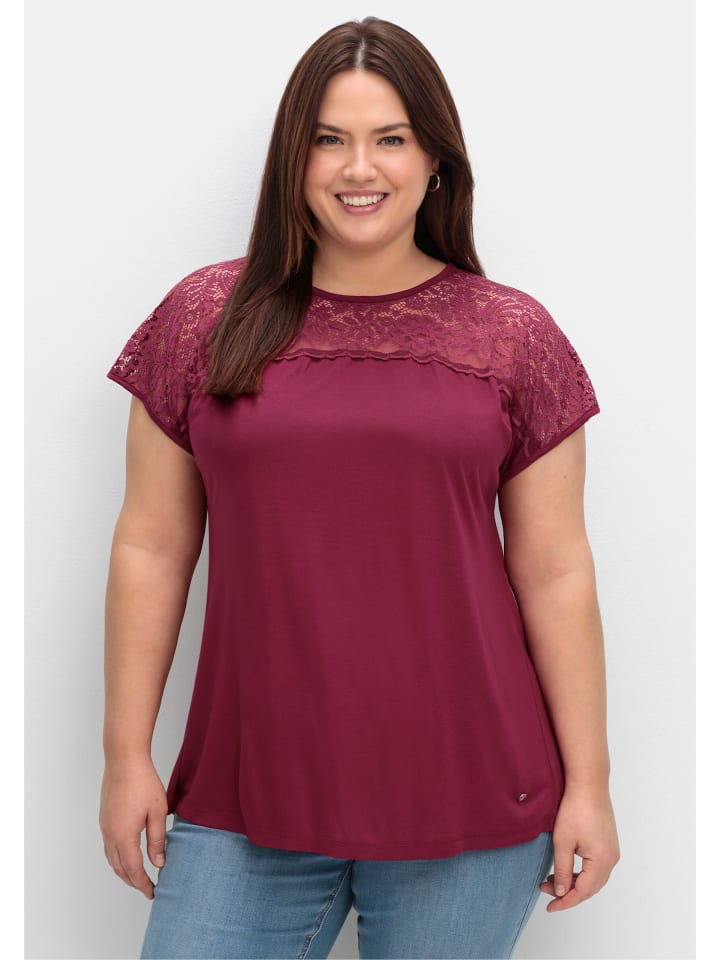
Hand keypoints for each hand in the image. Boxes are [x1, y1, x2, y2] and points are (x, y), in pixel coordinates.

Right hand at [99, 756, 168, 899]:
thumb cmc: (143, 782)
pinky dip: (118, 858)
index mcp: (124, 835)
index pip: (133, 869)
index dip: (143, 883)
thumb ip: (157, 840)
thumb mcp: (157, 812)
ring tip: (139, 876)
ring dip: (124, 871)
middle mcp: (110, 834)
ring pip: (112, 859)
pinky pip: (109, 847)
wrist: (124, 760)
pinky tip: (128, 855)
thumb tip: (159, 863)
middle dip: (133, 881)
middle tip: (148, 889)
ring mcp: (105, 827)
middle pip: (119, 868)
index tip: (153, 893)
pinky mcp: (104, 819)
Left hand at [539, 783, 619, 911]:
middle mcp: (612, 859)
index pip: (583, 892)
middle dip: (568, 892)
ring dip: (575, 882)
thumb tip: (561, 891)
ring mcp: (612, 851)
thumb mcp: (563, 842)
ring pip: (594, 878)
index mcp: (602, 861)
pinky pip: (596, 867)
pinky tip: (566, 867)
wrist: (588, 784)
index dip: (565, 901)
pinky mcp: (609, 843)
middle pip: (590, 888)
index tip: (550, 907)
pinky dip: (581, 872)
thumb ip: (562, 869)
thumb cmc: (575, 809)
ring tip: (552, 879)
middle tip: (546, 889)